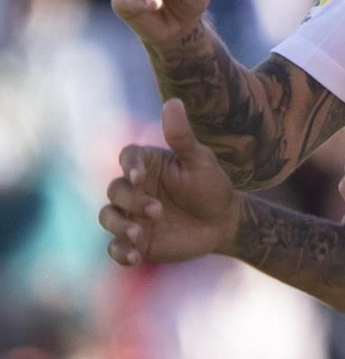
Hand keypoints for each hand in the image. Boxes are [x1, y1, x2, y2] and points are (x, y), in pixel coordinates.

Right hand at [98, 99, 239, 266]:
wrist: (223, 222)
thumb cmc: (211, 186)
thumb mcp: (201, 162)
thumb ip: (183, 137)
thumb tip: (173, 101)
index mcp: (145, 164)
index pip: (126, 159)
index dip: (129, 167)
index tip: (140, 177)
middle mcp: (133, 188)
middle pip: (114, 190)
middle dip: (131, 201)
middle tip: (157, 211)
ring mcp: (132, 215)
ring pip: (108, 217)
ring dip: (119, 226)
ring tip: (140, 234)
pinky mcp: (137, 241)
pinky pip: (116, 247)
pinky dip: (119, 252)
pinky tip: (134, 256)